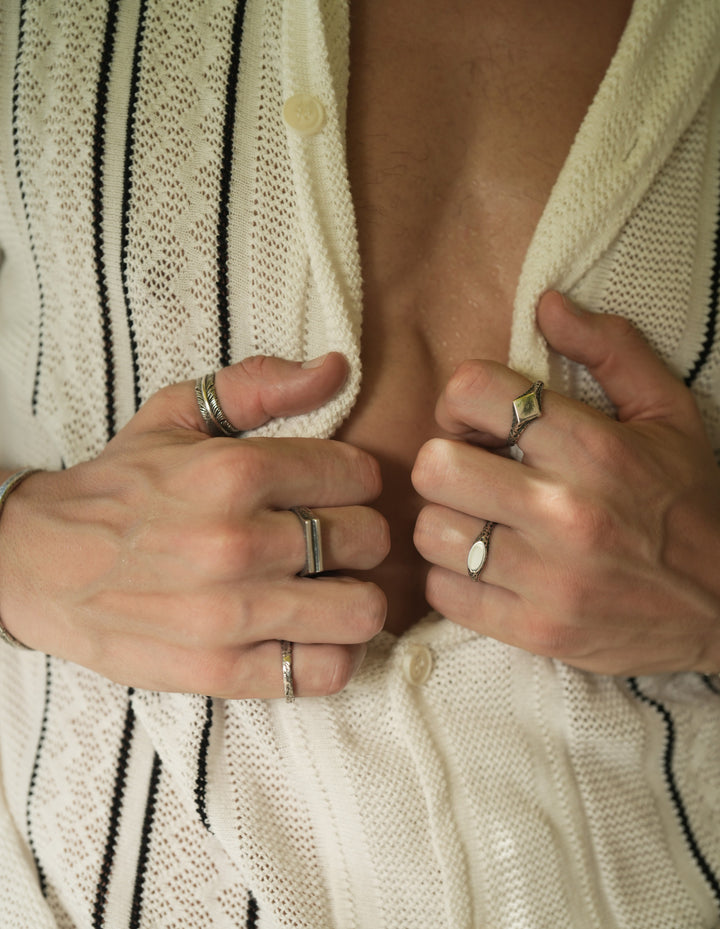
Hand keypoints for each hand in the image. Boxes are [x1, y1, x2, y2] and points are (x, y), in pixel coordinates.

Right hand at [0, 353, 388, 696]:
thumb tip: (339, 367)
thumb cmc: (120, 487)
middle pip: (369, 540)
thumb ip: (260, 384)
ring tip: (329, 588)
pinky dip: (332, 653)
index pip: (360, 474)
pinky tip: (309, 632)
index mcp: (234, 471)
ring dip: (356, 597)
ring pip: (363, 610)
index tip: (334, 490)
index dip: (356, 480)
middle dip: (360, 536)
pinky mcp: (222, 671)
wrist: (37, 564)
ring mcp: (232, 614)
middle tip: (332, 540)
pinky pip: (326, 671)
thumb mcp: (177, 413)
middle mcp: (239, 542)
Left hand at [412, 292, 719, 674]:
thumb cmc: (688, 504)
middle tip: (471, 474)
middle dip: (443, 463)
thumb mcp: (668, 415)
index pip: (473, 392)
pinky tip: (485, 568)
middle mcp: (567, 510)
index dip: (459, 400)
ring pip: (431, 531)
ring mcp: (549, 577)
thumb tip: (547, 303)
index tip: (478, 422)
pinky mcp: (536, 631)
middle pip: (433, 465)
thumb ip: (611, 349)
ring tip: (479, 523)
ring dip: (446, 522)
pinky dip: (452, 578)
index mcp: (595, 446)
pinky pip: (443, 592)